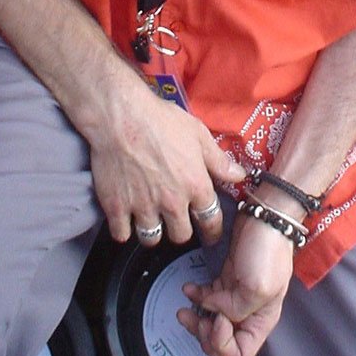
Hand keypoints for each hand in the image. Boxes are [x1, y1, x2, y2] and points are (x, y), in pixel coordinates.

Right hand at [86, 72, 243, 245]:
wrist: (121, 116)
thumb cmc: (161, 120)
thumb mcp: (197, 134)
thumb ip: (218, 160)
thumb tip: (239, 176)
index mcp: (195, 186)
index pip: (211, 222)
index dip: (212, 231)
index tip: (210, 234)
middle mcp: (172, 202)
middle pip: (180, 236)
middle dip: (179, 229)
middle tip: (175, 219)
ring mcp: (143, 207)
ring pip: (151, 238)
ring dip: (152, 231)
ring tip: (150, 219)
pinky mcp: (116, 208)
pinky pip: (121, 234)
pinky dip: (123, 229)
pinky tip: (125, 217)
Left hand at [176, 211, 293, 355]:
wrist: (266, 217)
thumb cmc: (268, 250)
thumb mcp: (258, 287)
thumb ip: (235, 309)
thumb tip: (213, 311)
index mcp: (261, 321)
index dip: (222, 344)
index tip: (217, 319)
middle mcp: (249, 314)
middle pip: (222, 343)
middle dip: (204, 334)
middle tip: (194, 317)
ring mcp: (237, 297)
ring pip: (211, 323)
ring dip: (195, 320)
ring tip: (184, 309)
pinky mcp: (228, 279)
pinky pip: (208, 299)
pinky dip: (196, 297)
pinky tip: (189, 289)